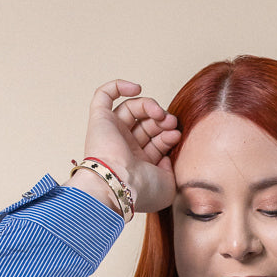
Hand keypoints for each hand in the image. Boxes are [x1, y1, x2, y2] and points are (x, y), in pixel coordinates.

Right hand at [67, 79, 180, 213]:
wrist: (120, 186)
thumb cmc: (142, 191)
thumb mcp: (168, 185)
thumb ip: (171, 169)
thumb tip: (165, 155)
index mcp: (138, 164)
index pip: (156, 141)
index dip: (168, 134)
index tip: (176, 136)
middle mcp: (124, 148)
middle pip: (146, 124)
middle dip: (161, 120)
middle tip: (171, 123)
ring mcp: (111, 133)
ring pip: (131, 108)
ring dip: (149, 106)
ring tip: (159, 114)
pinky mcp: (99, 120)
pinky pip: (103, 96)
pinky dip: (118, 86)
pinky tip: (136, 88)